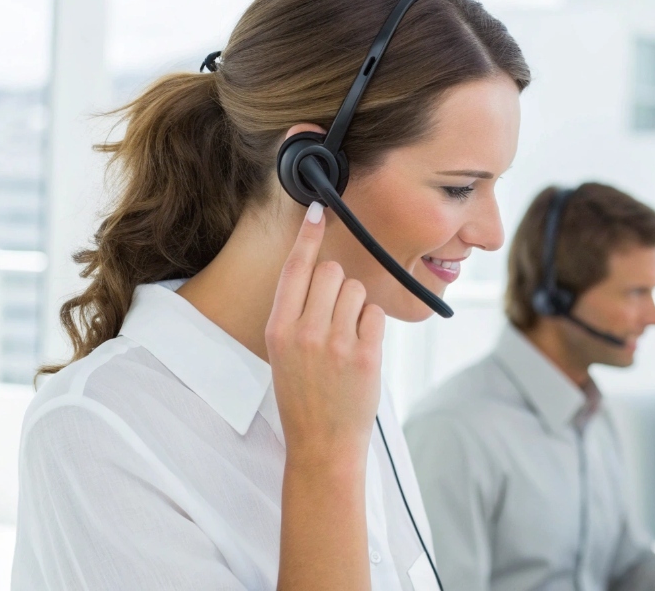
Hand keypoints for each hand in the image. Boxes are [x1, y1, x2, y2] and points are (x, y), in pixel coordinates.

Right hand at [265, 203, 385, 463]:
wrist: (322, 444)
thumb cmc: (305, 396)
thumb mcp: (285, 353)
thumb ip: (299, 313)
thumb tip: (323, 271)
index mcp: (278, 329)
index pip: (294, 269)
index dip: (306, 236)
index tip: (317, 210)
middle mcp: (304, 331)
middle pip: (332, 273)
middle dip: (339, 287)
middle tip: (335, 319)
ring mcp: (335, 343)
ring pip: (357, 291)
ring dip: (357, 307)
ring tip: (346, 341)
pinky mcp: (365, 354)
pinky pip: (375, 314)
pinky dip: (372, 327)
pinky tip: (361, 352)